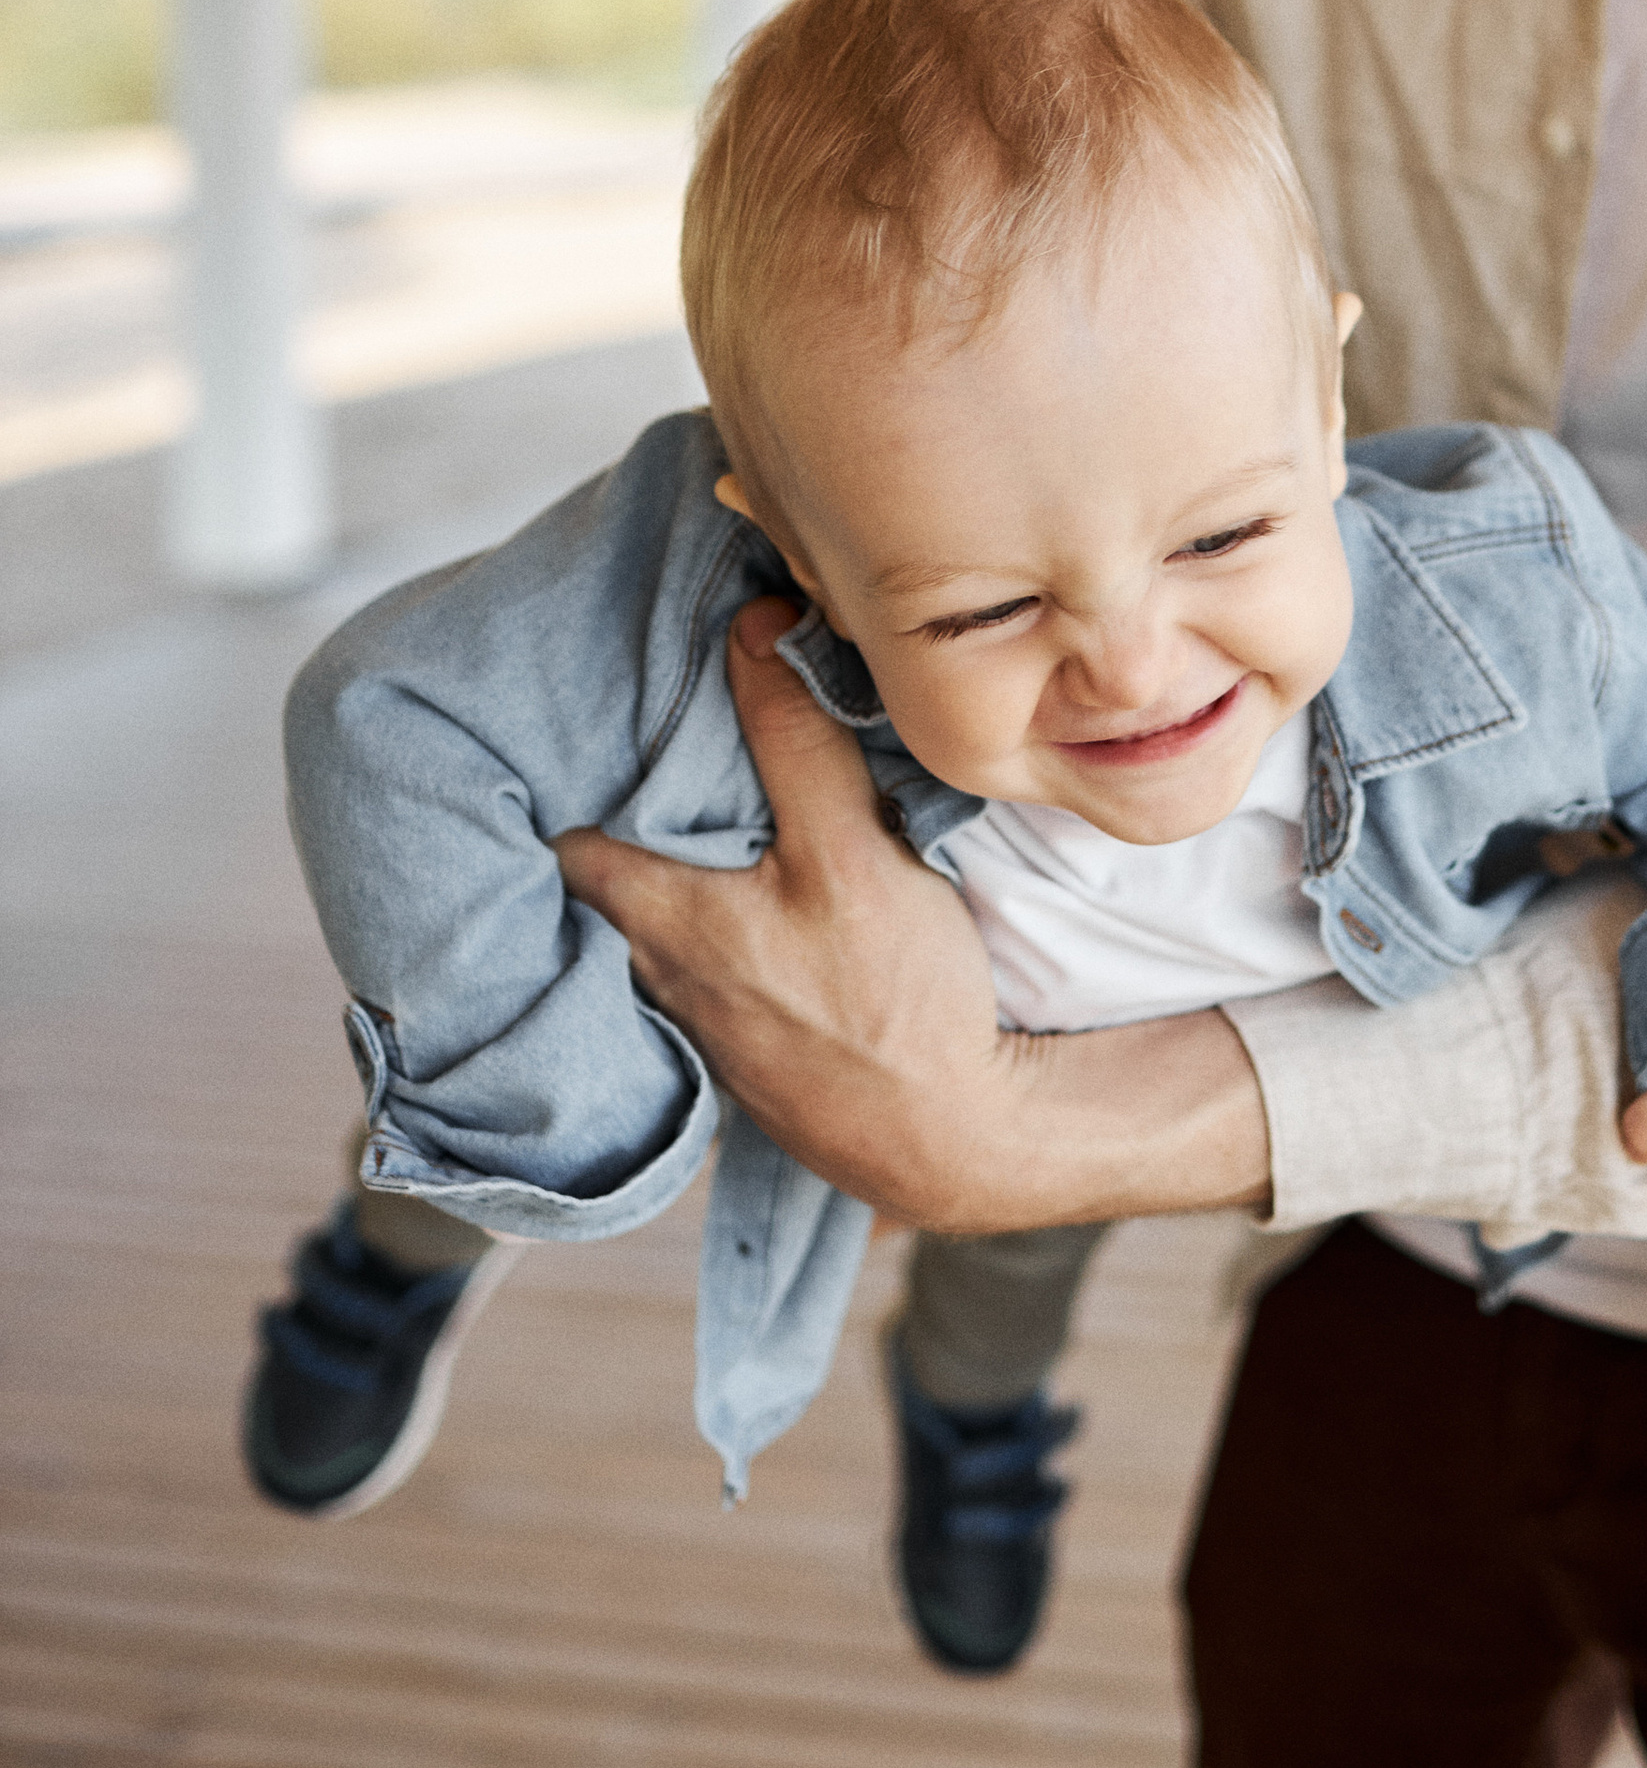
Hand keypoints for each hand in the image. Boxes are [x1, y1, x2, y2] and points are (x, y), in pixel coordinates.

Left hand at [558, 599, 1270, 1227]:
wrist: (954, 1140)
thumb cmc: (895, 1002)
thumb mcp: (849, 850)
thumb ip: (796, 741)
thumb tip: (756, 627)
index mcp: (667, 922)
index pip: (573, 842)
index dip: (571, 782)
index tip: (584, 729)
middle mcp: (668, 980)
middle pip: (619, 887)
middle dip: (629, 825)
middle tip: (653, 751)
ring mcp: (712, 1028)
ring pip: (668, 935)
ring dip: (681, 883)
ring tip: (711, 819)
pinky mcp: (761, 1056)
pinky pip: (718, 976)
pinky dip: (727, 933)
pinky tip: (771, 909)